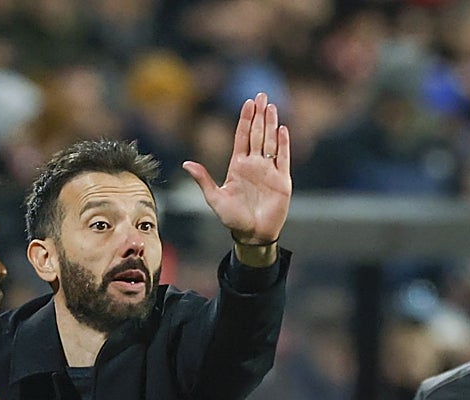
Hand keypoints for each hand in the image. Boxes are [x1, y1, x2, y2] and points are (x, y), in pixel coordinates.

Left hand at [182, 91, 291, 246]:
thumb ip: (203, 180)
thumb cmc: (232, 219)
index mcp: (238, 166)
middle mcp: (254, 165)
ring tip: (272, 106)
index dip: (245, 120)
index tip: (247, 103)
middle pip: (258, 134)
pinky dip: (284, 145)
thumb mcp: (215, 198)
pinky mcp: (282, 181)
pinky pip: (284, 159)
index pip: (242, 137)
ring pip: (271, 142)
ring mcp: (269, 172)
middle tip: (262, 95)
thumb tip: (186, 163)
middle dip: (260, 115)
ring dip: (272, 124)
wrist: (252, 235)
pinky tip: (283, 130)